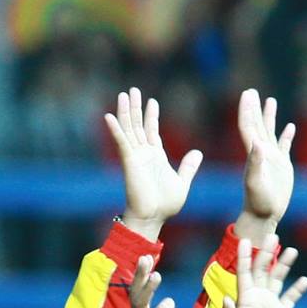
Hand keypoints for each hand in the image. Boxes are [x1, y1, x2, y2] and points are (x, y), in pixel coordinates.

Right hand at [106, 88, 202, 239]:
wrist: (154, 217)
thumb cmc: (165, 205)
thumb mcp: (182, 182)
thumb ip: (188, 167)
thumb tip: (197, 152)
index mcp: (155, 156)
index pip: (151, 130)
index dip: (151, 116)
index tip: (152, 101)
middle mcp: (143, 153)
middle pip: (137, 125)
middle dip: (136, 107)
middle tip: (133, 90)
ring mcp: (135, 156)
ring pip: (129, 129)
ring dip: (125, 112)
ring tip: (124, 94)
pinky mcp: (129, 162)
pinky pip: (121, 142)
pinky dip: (115, 129)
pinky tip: (109, 116)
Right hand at [126, 256, 176, 307]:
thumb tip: (166, 302)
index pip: (138, 291)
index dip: (141, 275)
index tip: (145, 257)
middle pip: (135, 293)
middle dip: (139, 276)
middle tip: (144, 257)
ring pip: (141, 306)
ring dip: (148, 290)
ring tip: (157, 275)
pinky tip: (169, 303)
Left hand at [221, 235, 306, 307]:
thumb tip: (225, 299)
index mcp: (245, 298)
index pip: (245, 272)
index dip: (245, 256)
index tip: (246, 240)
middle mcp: (258, 297)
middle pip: (263, 269)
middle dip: (267, 253)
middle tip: (273, 235)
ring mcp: (270, 304)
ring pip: (278, 279)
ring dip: (284, 265)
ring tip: (292, 250)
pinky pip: (291, 297)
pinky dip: (298, 289)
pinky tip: (305, 280)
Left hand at [237, 89, 296, 234]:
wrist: (265, 214)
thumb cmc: (258, 201)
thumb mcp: (255, 182)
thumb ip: (255, 163)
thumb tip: (257, 143)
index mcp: (253, 153)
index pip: (248, 126)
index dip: (246, 110)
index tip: (246, 94)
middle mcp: (261, 152)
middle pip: (257, 125)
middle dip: (254, 107)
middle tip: (252, 91)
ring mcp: (272, 158)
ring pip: (270, 132)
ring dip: (269, 116)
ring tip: (270, 100)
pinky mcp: (282, 166)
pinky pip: (284, 146)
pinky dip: (286, 135)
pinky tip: (290, 127)